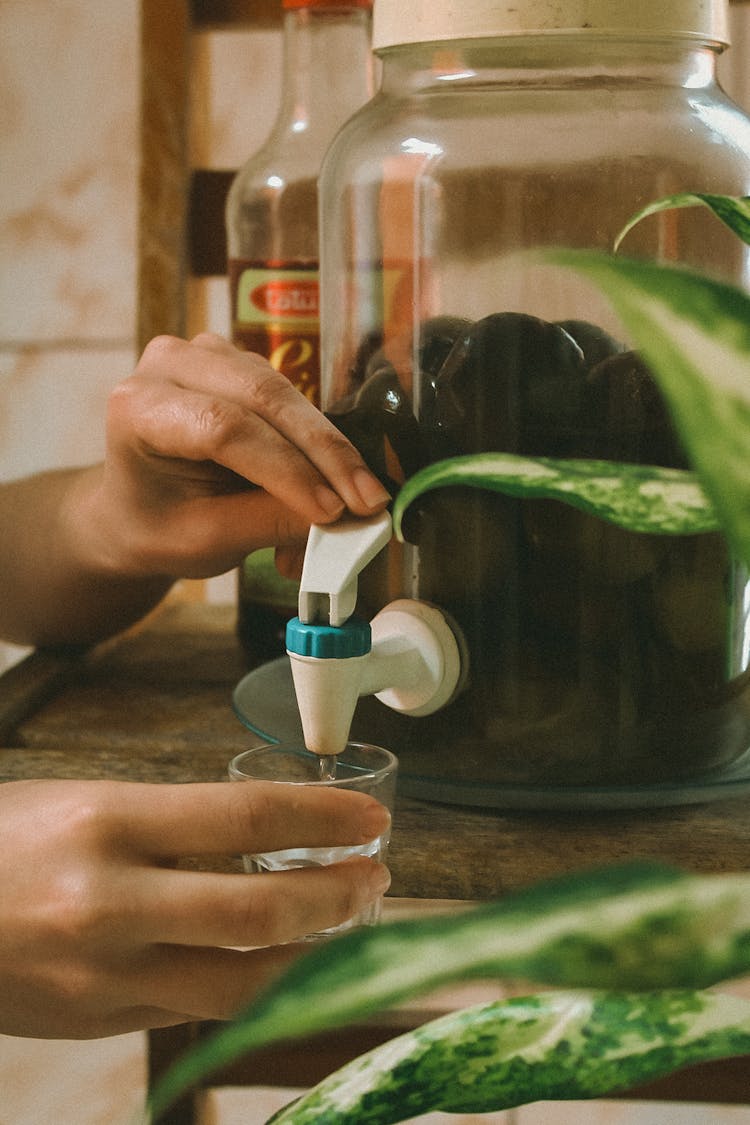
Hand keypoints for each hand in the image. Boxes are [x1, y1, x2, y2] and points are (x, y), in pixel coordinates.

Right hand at [0, 778, 390, 1038]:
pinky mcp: (101, 1022)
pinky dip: (255, 988)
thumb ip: (171, 826)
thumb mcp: (85, 803)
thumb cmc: (4, 841)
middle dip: (339, 896)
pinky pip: (199, 1009)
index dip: (325, 816)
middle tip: (376, 875)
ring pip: (244, 983)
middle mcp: (110, 904)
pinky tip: (284, 966)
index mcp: (107, 824)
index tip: (371, 817)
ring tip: (351, 926)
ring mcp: (105, 977)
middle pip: (260, 910)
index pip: (246, 816)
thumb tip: (266, 835)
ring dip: (315, 957)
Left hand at [89, 333, 390, 579]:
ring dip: (329, 453)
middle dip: (324, 455)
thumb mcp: (204, 541)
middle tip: (368, 502)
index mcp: (137, 408)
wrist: (139, 511)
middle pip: (263, 399)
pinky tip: (339, 487)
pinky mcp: (242, 363)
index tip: (332, 512)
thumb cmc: (159, 527)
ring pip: (287, 395)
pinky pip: (295, 400)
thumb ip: (267, 524)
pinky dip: (321, 447)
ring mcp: (208, 356)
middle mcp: (170, 365)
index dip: (286, 469)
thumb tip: (342, 520)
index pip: (222, 428)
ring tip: (358, 505)